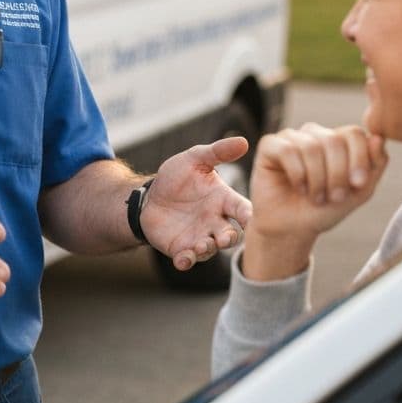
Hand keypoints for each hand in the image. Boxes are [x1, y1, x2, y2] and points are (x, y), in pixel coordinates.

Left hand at [142, 136, 252, 271]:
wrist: (149, 196)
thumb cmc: (177, 177)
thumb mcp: (195, 158)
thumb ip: (218, 152)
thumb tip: (244, 141)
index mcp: (223, 200)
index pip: (243, 209)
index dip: (249, 216)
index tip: (252, 220)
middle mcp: (215, 221)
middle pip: (230, 235)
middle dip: (229, 239)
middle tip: (224, 238)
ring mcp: (200, 237)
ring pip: (210, 249)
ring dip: (207, 249)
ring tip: (200, 245)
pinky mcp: (182, 248)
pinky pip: (188, 259)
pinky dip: (187, 261)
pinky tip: (183, 259)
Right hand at [242, 123, 386, 280]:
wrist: (292, 228)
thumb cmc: (325, 210)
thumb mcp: (358, 192)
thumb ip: (375, 165)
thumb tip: (379, 138)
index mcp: (338, 141)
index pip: (354, 133)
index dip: (359, 158)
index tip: (358, 185)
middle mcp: (315, 134)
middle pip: (334, 140)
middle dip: (337, 174)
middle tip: (333, 197)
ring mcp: (291, 137)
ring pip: (311, 147)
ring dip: (317, 179)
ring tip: (315, 196)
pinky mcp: (270, 144)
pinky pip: (288, 150)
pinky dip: (297, 175)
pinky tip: (297, 187)